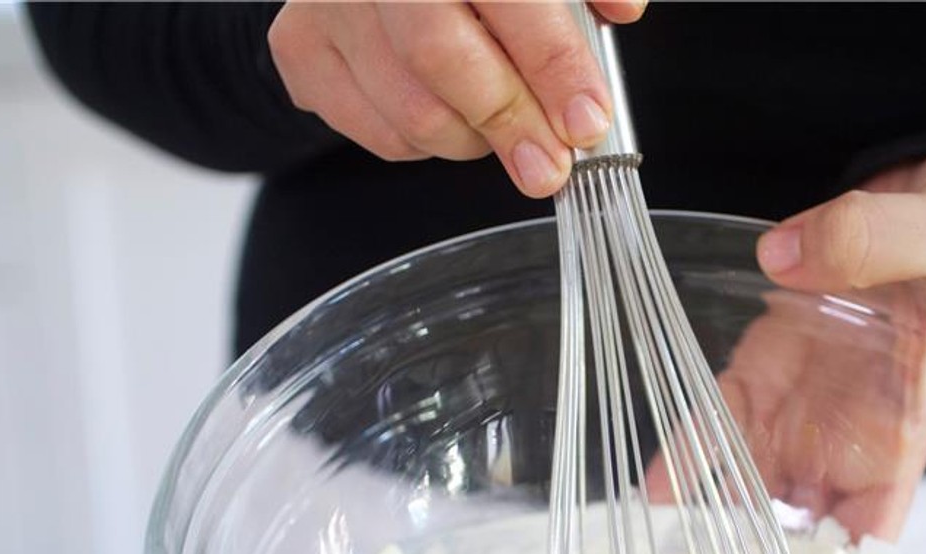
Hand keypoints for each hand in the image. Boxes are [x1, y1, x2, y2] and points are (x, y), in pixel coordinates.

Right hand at [268, 1, 644, 198]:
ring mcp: (329, 7)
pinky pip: (379, 133)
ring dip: (472, 140)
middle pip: (442, 58)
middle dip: (512, 124)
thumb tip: (625, 8)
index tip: (588, 120)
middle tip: (550, 167)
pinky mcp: (300, 51)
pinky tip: (445, 113)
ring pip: (411, 111)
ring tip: (500, 127)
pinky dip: (425, 143)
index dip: (555, 64)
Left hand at [666, 145, 925, 538]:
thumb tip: (784, 256)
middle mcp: (844, 436)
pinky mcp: (762, 366)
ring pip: (743, 481)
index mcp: (898, 431)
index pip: (871, 532)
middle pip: (792, 526)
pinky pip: (715, 417)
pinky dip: (684, 451)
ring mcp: (798, 404)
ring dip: (706, 516)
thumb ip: (872, 240)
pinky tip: (652, 490)